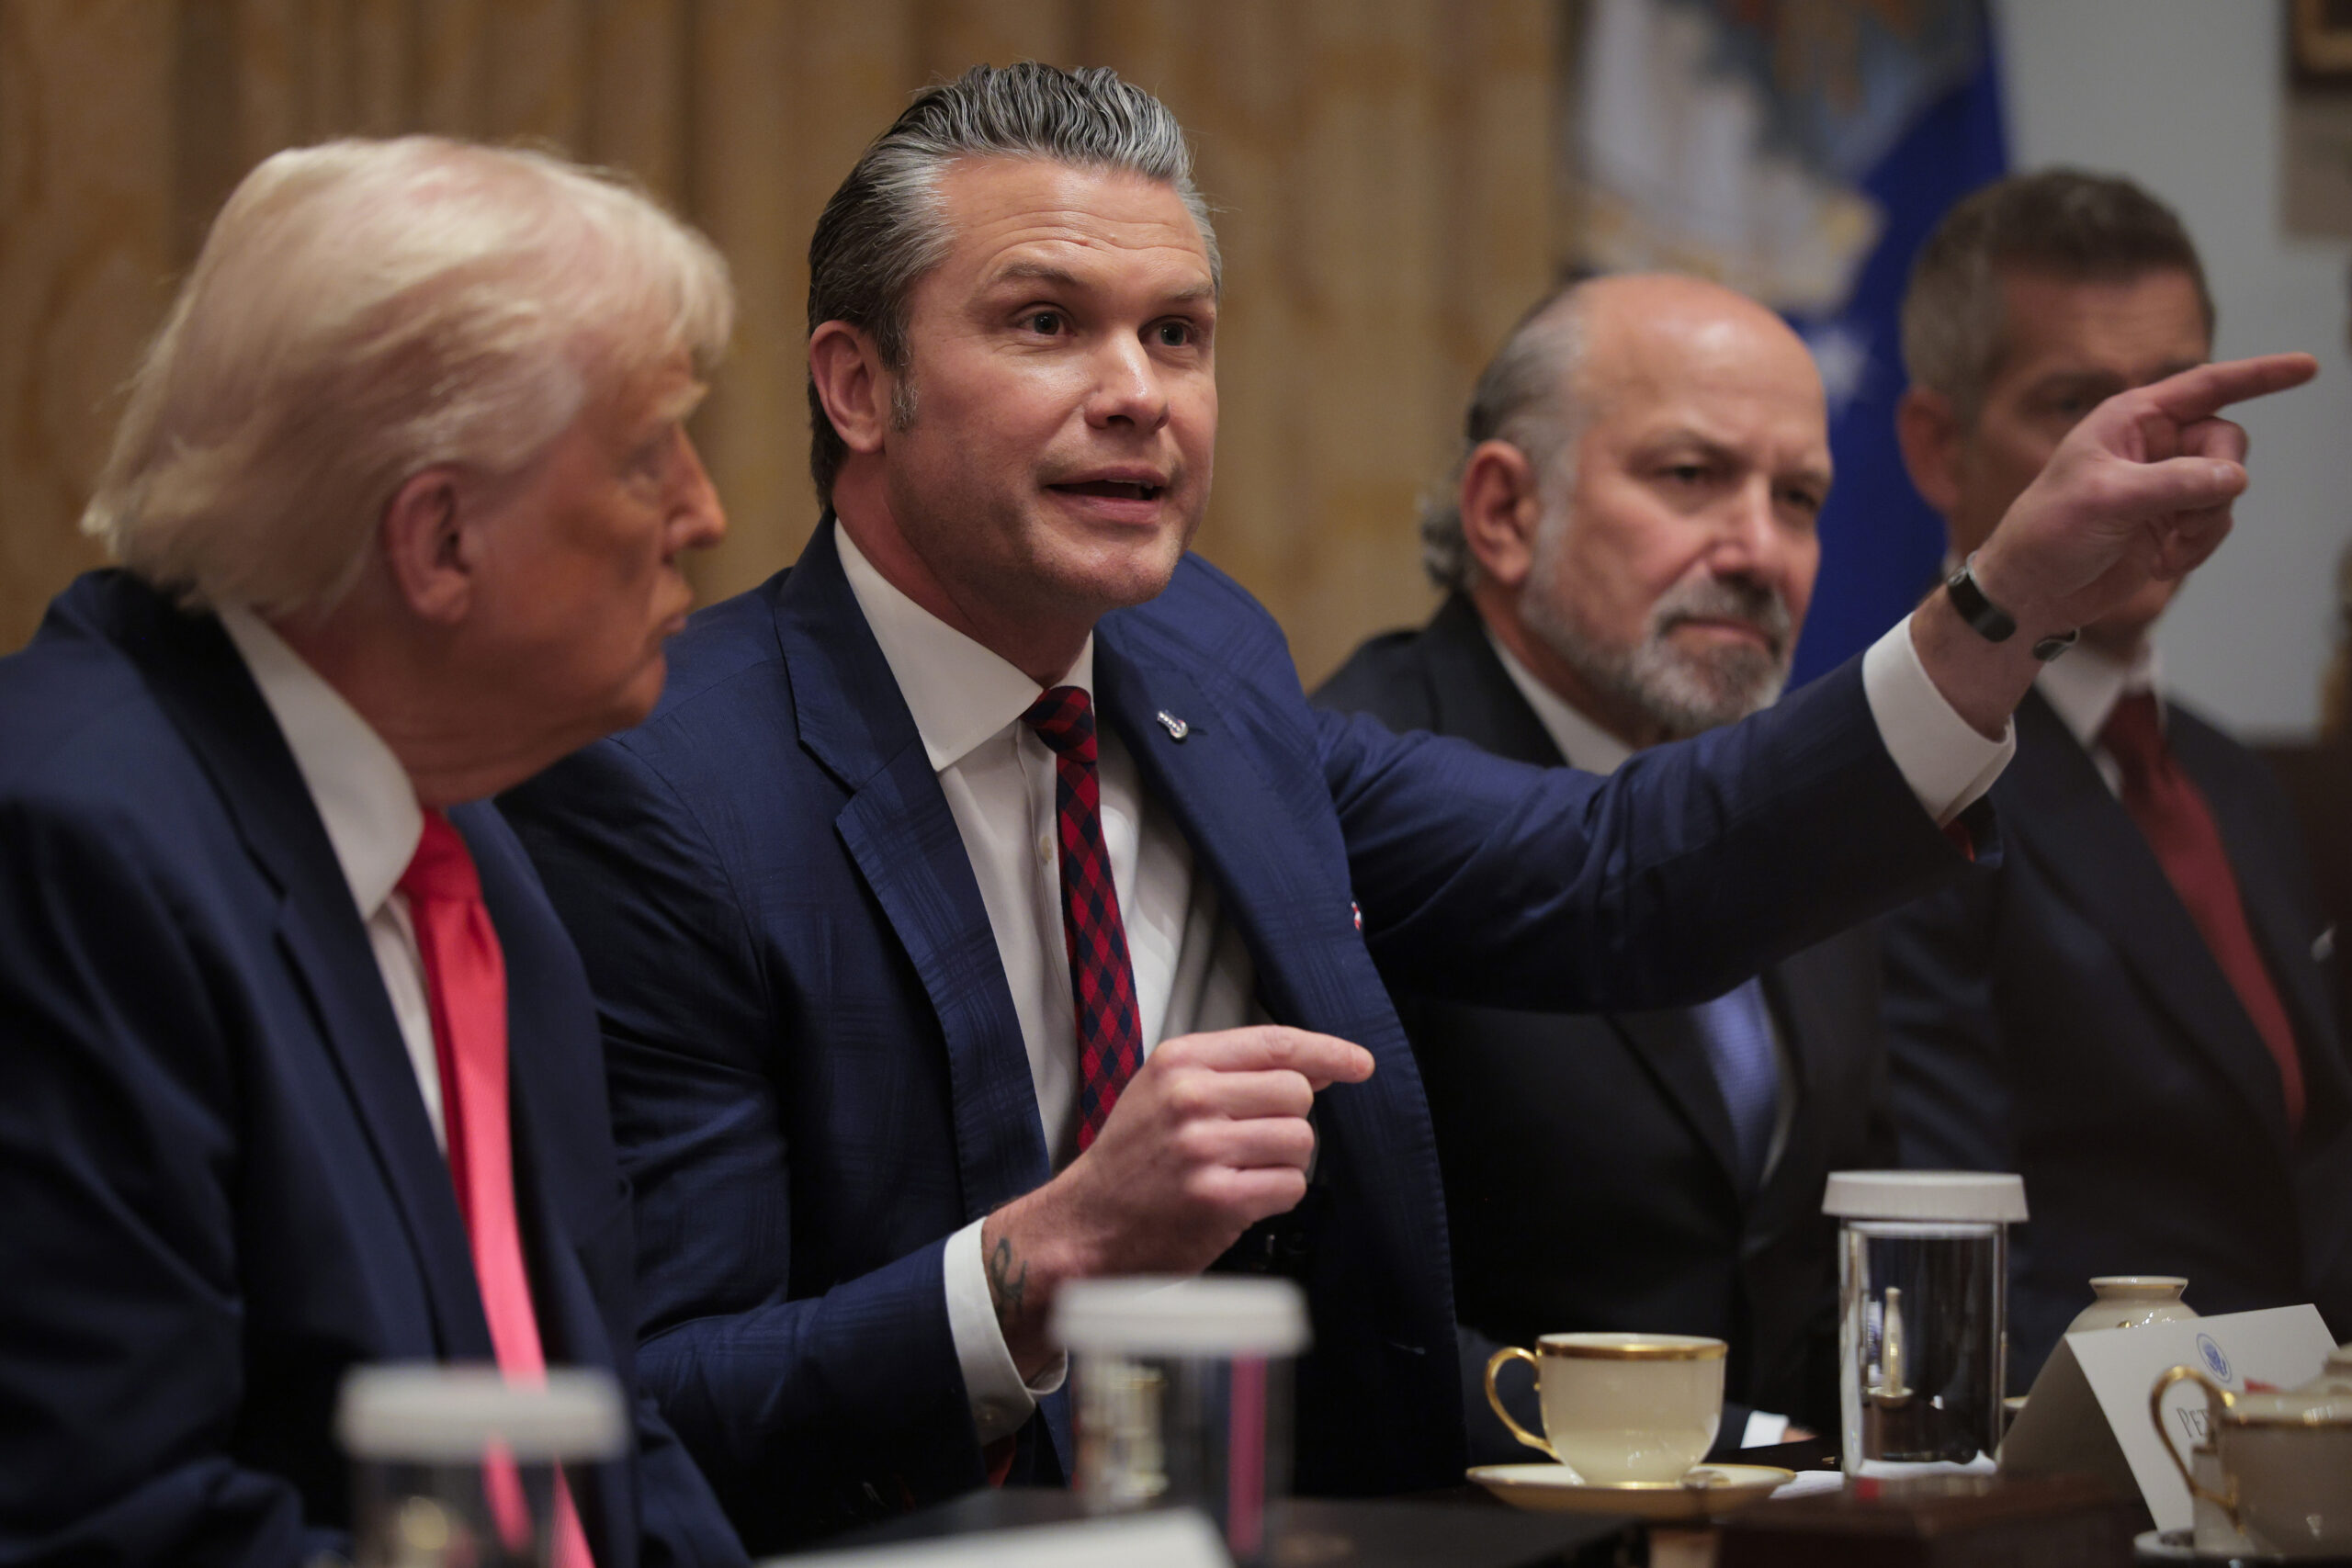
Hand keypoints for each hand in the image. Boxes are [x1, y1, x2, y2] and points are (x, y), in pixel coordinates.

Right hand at [979, 1026, 1374, 1375]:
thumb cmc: (1131, 1159)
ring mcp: (1203, 1149)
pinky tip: (1238, 1199)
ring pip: (1300, 1141)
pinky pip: (1289, 1187)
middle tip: (1254, 1143)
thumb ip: (1234, 1073)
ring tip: (1240, 1173)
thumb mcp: (1166, 1093)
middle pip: (1297, 1093)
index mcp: (1179, 1062)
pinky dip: (1275, 1197)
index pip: (1275, 1044)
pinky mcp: (1218, 1199)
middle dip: (1289, 1121)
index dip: (1328, 1051)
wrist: (1085, 1226)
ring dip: (1283, 1163)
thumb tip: (1318, 1066)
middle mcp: (1190, 1098)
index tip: (1359, 1063)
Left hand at [1915, 352, 2316, 738]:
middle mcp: (2153, 445)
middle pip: (2228, 443)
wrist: (2033, 592)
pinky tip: (2160, 563)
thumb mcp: (2107, 500)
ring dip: (2205, 524)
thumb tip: (2237, 477)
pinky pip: (2216, 524)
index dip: (2259, 376)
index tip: (2307, 367)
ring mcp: (2166, 485)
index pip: (2207, 386)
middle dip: (2218, 482)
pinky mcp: (2172, 523)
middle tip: (2182, 515)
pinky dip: (2198, 546)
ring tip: (2162, 548)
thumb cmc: (2049, 533)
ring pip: (2228, 489)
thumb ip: (2175, 484)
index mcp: (2131, 419)